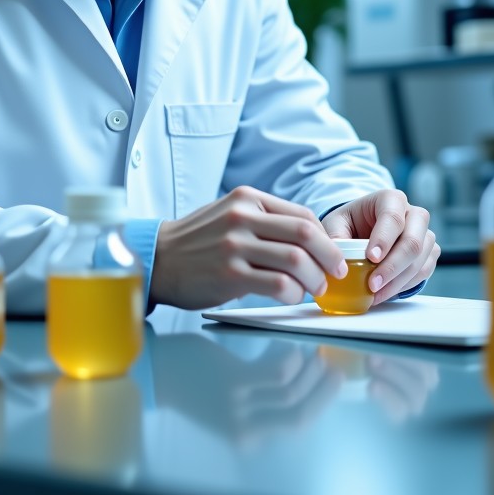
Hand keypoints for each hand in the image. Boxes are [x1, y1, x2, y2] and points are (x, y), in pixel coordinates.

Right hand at [150, 185, 347, 308]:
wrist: (158, 257)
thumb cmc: (198, 240)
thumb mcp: (229, 213)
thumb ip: (264, 219)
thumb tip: (309, 238)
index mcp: (247, 198)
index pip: (302, 214)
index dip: (325, 238)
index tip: (332, 255)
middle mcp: (242, 217)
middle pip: (306, 234)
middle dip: (330, 258)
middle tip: (335, 273)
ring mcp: (235, 246)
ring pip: (296, 260)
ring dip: (314, 279)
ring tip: (313, 289)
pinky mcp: (229, 274)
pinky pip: (278, 285)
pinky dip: (292, 294)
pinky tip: (289, 296)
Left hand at [320, 189, 438, 303]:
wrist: (363, 229)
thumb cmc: (351, 223)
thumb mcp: (336, 223)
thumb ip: (336, 238)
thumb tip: (337, 261)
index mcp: (390, 199)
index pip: (393, 217)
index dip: (384, 239)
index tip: (370, 258)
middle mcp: (413, 214)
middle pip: (413, 242)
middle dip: (392, 266)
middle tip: (372, 284)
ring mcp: (424, 233)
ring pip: (420, 260)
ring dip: (397, 281)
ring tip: (374, 293)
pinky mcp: (429, 252)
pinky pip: (424, 272)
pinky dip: (405, 285)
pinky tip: (386, 291)